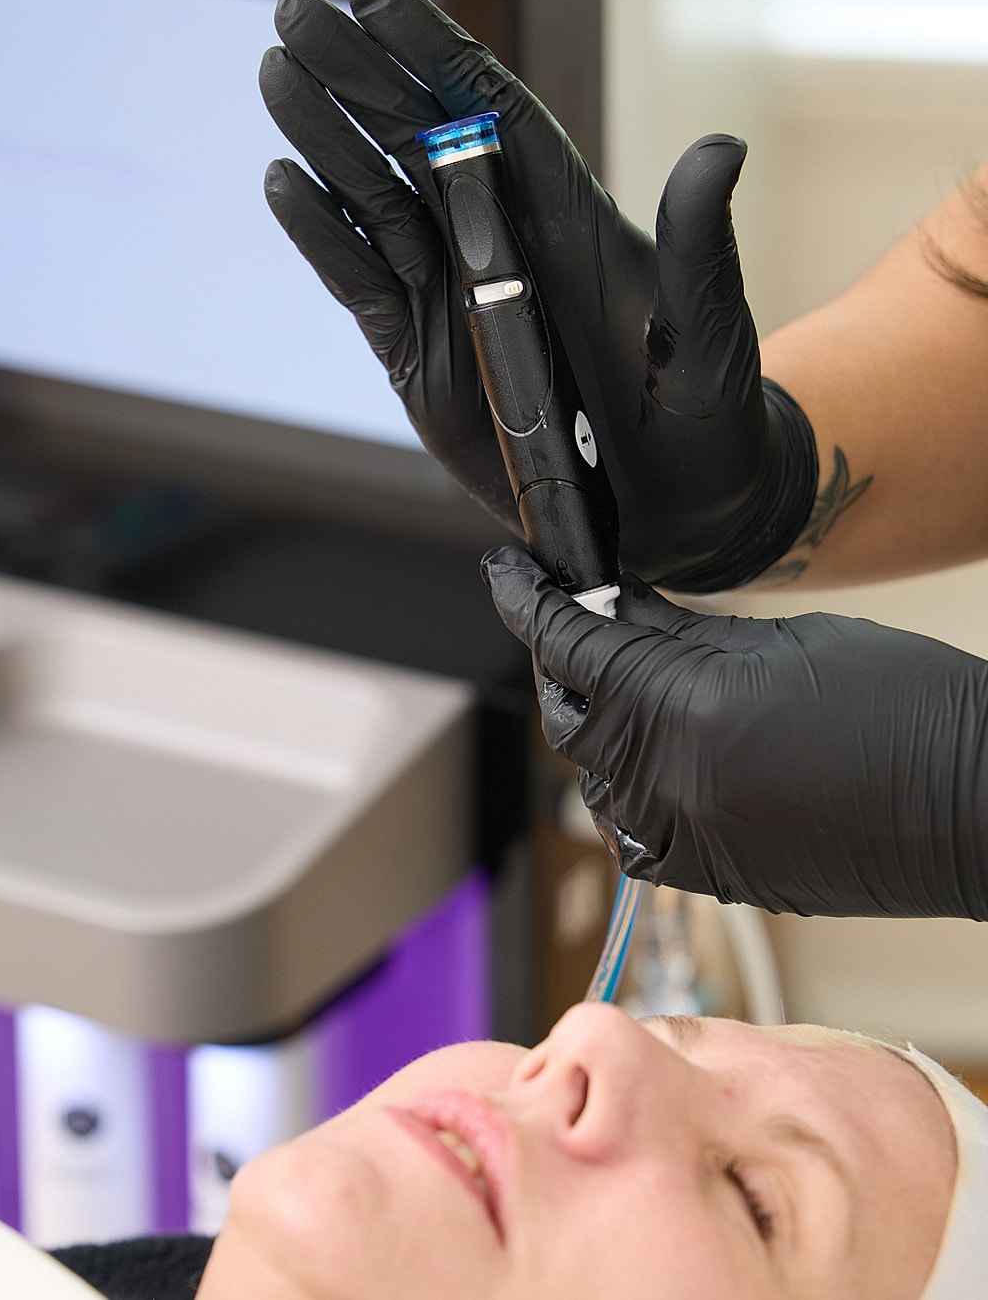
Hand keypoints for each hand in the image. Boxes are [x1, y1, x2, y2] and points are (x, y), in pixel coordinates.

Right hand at [260, 0, 816, 589]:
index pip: (491, 110)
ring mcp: (455, 299)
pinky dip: (324, 239)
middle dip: (358, 74)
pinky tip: (287, 186)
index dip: (433, 49)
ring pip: (376, 204)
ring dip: (326, 140)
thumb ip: (699, 246)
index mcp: (567, 216)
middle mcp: (501, 243)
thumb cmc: (704, 412)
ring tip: (276, 76)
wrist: (671, 507)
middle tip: (293, 11)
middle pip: (417, 140)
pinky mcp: (421, 356)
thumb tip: (719, 151)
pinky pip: (364, 288)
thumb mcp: (709, 329)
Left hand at [481, 544, 987, 918]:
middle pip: (570, 714)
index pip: (568, 645)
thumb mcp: (779, 641)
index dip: (527, 600)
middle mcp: (667, 785)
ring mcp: (687, 840)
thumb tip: (617, 610)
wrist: (981, 805)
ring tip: (628, 679)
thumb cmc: (906, 704)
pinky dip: (631, 788)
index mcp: (680, 712)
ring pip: (595, 775)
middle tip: (576, 617)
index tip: (509, 573)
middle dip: (564, 661)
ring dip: (599, 723)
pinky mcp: (712, 876)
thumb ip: (678, 633)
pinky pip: (634, 830)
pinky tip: (657, 753)